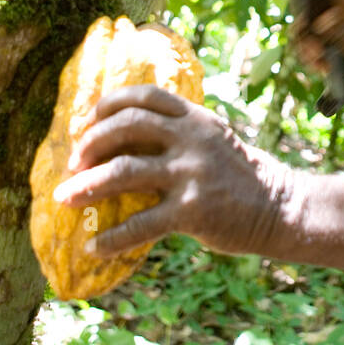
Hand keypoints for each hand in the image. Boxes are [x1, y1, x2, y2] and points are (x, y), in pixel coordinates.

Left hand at [51, 84, 292, 258]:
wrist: (278, 208)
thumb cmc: (236, 177)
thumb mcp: (212, 140)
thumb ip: (176, 135)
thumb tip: (117, 146)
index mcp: (195, 118)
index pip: (144, 95)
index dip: (109, 105)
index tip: (88, 122)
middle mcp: (192, 138)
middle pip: (127, 126)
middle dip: (92, 142)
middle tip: (74, 163)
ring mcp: (192, 173)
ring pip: (125, 171)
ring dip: (87, 186)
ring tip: (65, 199)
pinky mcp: (192, 210)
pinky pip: (141, 224)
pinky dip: (112, 238)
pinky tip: (94, 248)